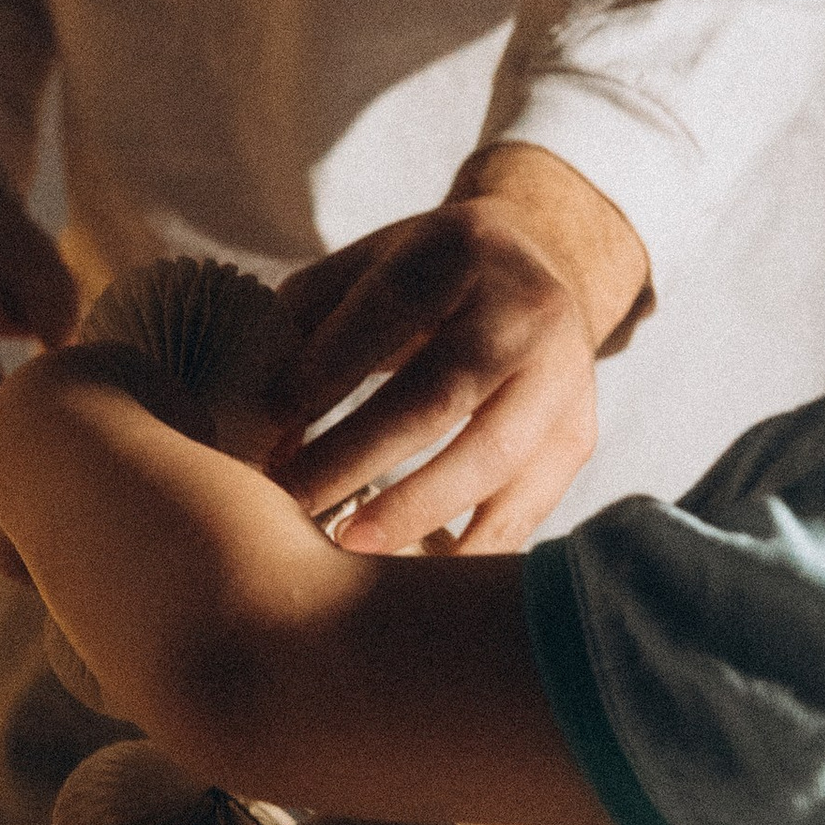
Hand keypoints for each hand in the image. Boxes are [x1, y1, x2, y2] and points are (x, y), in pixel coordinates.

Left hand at [265, 144, 647, 555]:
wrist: (543, 268)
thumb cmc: (423, 281)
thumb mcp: (361, 270)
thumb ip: (300, 331)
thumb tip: (246, 426)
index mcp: (461, 250)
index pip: (386, 314)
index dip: (321, 377)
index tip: (260, 434)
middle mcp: (526, 308)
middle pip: (440, 393)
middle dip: (357, 457)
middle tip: (290, 504)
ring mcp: (565, 376)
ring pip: (492, 457)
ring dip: (413, 511)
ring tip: (345, 547)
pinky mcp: (578, 437)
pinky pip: (525, 506)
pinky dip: (468, 548)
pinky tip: (412, 574)